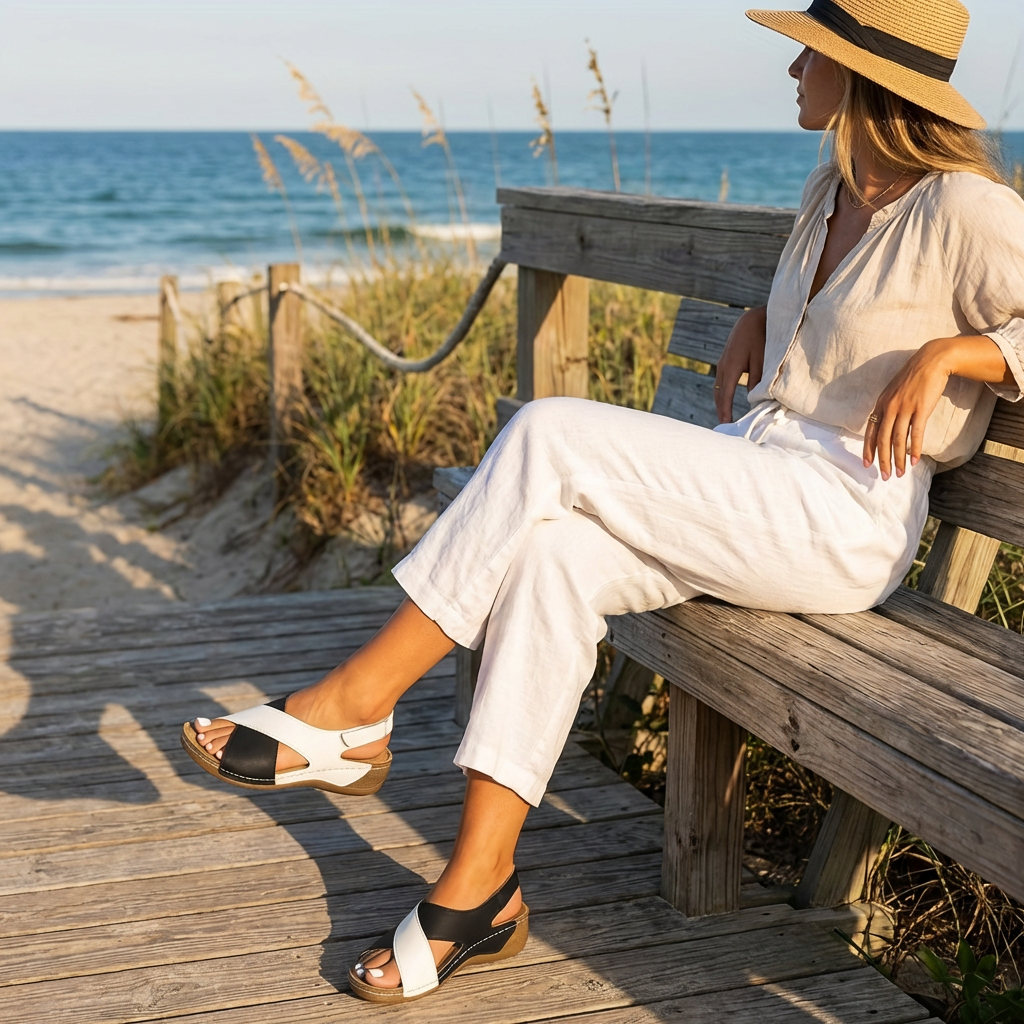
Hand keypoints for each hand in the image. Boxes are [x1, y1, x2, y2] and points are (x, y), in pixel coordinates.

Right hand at [715, 306, 766, 422]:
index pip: (725, 395)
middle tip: (724, 427)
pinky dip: (724, 393)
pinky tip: (729, 401)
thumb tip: (752, 401)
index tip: (726, 425)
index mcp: (730, 367)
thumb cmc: (761, 337)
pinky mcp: (726, 361)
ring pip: (719, 388)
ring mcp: (722, 363)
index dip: (725, 412)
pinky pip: (722, 381)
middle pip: (718, 394)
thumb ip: (757, 381)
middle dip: (720, 411)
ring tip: (726, 418)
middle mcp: (722, 366)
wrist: (753, 317)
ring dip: (721, 403)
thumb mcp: (762, 360)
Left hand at [864, 335, 1009, 478]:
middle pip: (882, 439)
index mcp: (881, 404)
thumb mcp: (894, 392)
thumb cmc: (913, 378)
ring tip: (900, 473)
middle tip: (884, 476)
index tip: (868, 465)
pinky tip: (915, 461)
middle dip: (883, 460)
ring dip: (899, 459)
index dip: (869, 450)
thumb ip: (888, 408)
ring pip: (897, 440)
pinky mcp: (921, 409)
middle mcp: (889, 407)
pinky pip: (916, 433)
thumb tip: (884, 426)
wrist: (931, 361)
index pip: (871, 432)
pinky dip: (914, 449)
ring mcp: (905, 408)